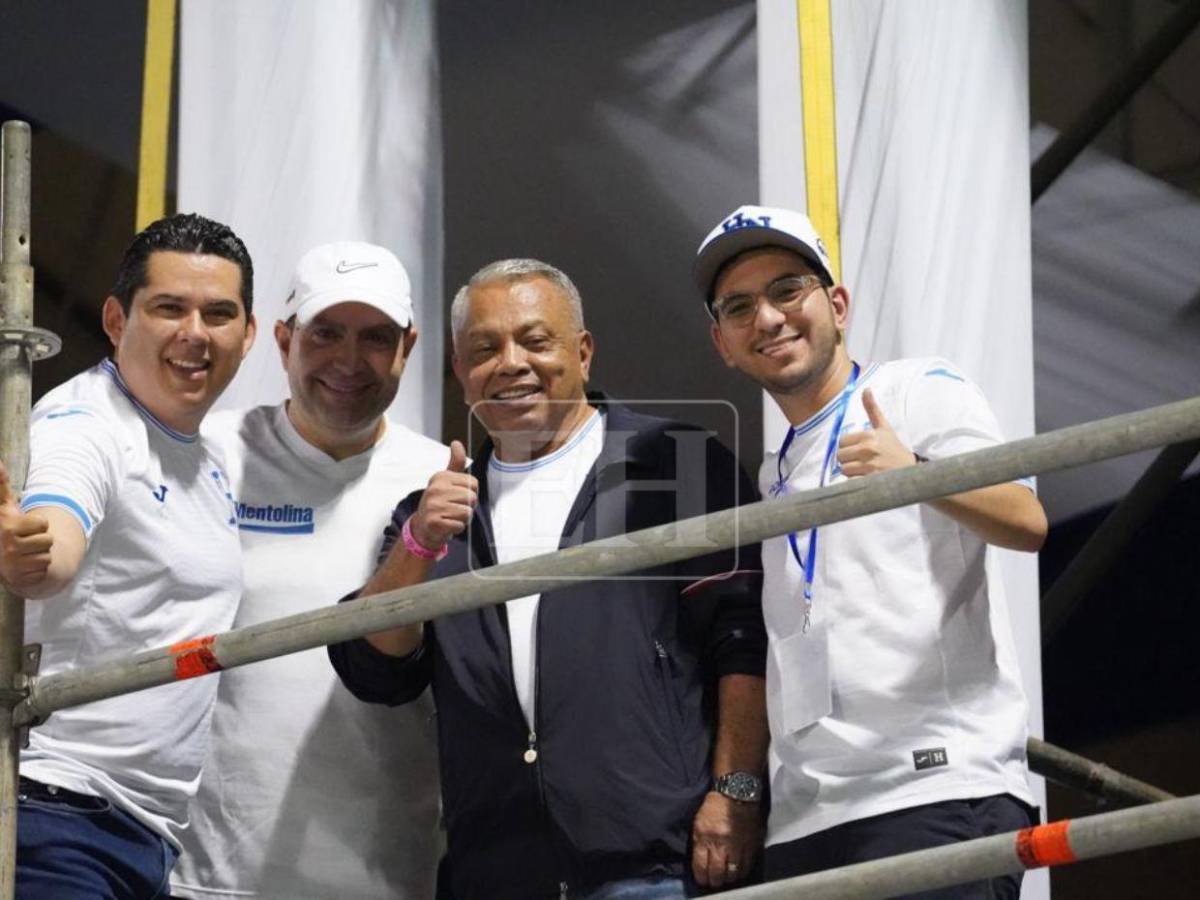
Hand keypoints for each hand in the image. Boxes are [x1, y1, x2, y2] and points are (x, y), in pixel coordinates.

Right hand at [0, 459, 53, 592]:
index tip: (24, 527)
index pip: (43, 523)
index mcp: (8, 528)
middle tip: (25, 541)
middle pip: (48, 540)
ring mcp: (14, 565)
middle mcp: (9, 547)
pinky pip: (44, 570)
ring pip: (47, 556)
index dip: (37, 524)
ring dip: (40, 555)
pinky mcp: (21, 579)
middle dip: (40, 540)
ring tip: (25, 553)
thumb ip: (1, 487)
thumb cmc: (6, 528)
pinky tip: (25, 565)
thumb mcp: (4, 508)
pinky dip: (38, 568)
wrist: (0, 558)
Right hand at [409, 441, 477, 550]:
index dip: (471, 493)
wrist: (423, 527)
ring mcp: (433, 506)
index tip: (457, 497)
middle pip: (472, 498)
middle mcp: (435, 489)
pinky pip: (459, 525)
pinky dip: (457, 528)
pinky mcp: (433, 522)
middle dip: (468, 507)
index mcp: (441, 477)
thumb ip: (455, 462)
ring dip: (463, 519)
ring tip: (450, 516)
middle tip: (453, 508)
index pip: (473, 484)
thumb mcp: (446, 481)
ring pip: (467, 512)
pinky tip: (447, 525)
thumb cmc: (439, 502)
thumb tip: (456, 442)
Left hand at [691, 790, 761, 888]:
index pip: (701, 866)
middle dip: (714, 881)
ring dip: (728, 878)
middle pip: (717, 874)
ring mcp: (738, 846)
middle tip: (714, 881)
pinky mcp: (751, 845)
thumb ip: (699, 843)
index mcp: (705, 836)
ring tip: (726, 876)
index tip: (702, 879)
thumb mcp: (699, 823)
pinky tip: (737, 870)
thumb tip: (701, 862)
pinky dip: (741, 872)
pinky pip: (746, 867)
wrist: (737, 793)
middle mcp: (721, 843)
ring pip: (733, 874)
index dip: (701, 877)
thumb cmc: (714, 807)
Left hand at [836, 388, 916, 476]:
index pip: (842, 442)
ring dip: (851, 472)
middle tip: (861, 461)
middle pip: (840, 456)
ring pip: (844, 470)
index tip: (858, 449)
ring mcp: (869, 467)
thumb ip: (872, 409)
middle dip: (848, 460)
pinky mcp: (870, 482)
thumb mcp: (884, 427)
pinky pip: (850, 482)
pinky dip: (854, 483)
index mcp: (869, 436)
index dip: (848, 447)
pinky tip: (865, 479)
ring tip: (865, 470)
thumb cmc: (894, 448)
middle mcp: (868, 450)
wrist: (911, 472)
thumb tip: (866, 389)